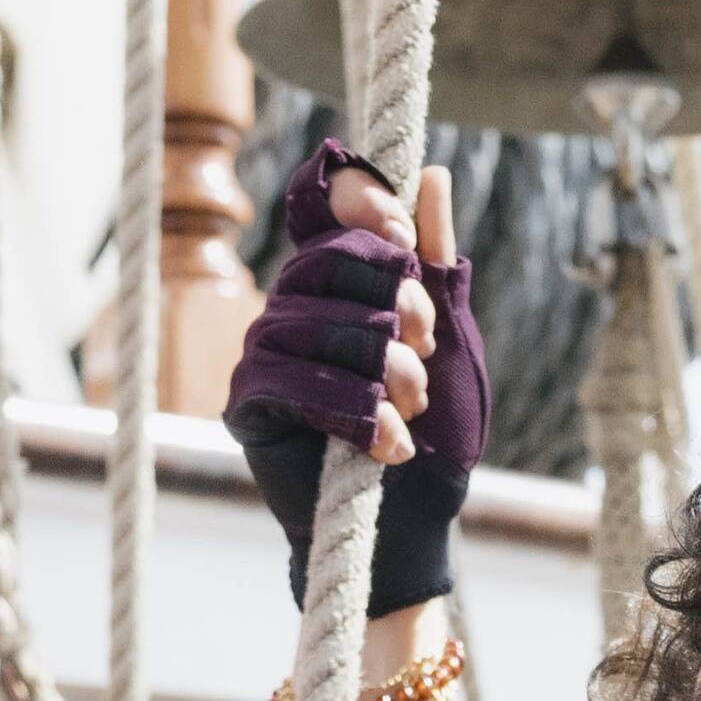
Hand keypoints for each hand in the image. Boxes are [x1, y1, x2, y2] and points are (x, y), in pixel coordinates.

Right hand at [225, 149, 484, 615]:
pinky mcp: (247, 404)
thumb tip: (430, 176)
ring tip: (412, 408)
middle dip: (390, 301)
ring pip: (308, 319)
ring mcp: (265, 352)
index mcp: (342, 281)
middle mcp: (294, 306)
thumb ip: (436, 262)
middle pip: (324, 260)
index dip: (360, 205)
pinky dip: (347, 408)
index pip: (324, 205)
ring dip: (378, 365)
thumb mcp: (453, 339)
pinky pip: (284, 377)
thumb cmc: (438, 435)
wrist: (414, 525)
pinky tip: (385, 442)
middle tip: (426, 349)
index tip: (404, 237)